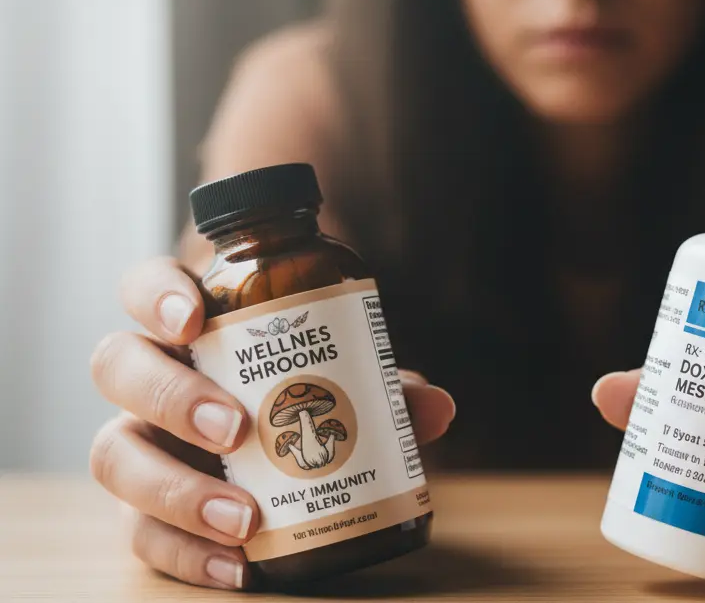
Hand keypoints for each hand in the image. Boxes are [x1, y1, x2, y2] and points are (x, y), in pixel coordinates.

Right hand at [89, 256, 455, 589]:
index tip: (194, 319)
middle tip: (236, 427)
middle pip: (118, 366)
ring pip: (113, 456)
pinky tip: (237, 568)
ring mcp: (141, 445)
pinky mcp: (144, 512)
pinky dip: (187, 554)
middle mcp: (151, 381)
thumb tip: (438, 409)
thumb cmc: (305, 405)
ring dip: (174, 488)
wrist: (281, 467)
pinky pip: (142, 535)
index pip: (147, 288)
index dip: (157, 295)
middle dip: (171, 394)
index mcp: (193, 330)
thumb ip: (385, 393)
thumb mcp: (348, 391)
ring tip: (244, 519)